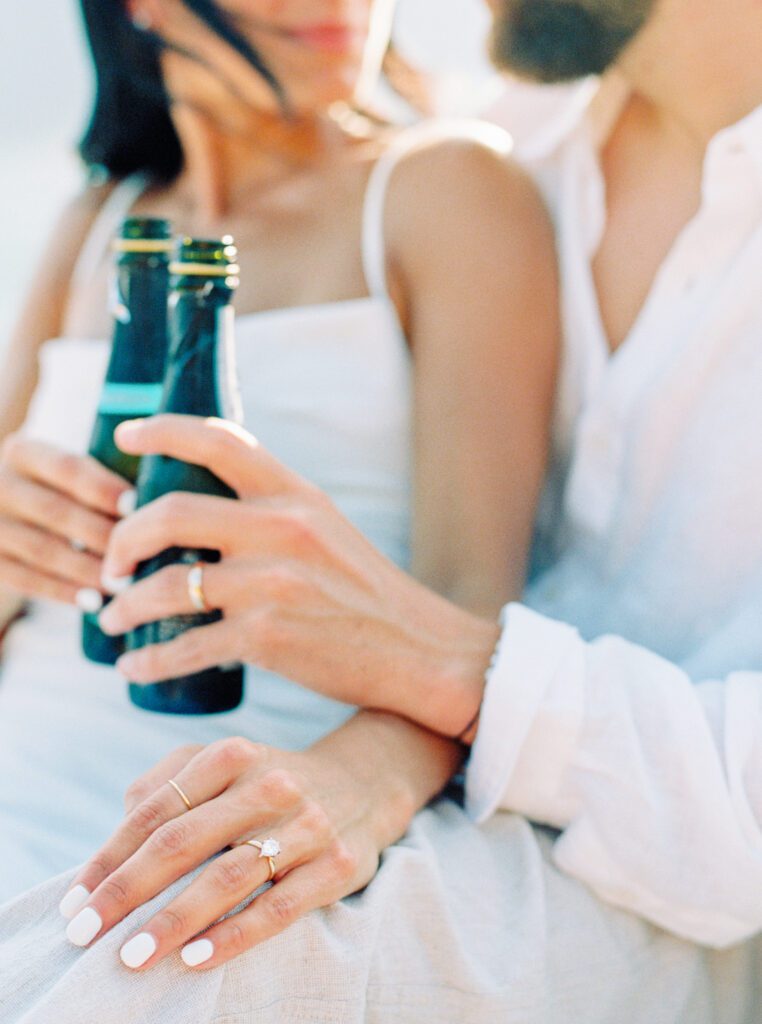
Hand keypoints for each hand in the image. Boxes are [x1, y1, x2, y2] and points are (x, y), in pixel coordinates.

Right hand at [0, 434, 132, 604]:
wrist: (8, 519)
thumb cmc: (62, 496)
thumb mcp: (68, 477)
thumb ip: (102, 481)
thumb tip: (158, 502)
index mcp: (25, 452)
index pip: (67, 467)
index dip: (103, 488)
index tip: (137, 507)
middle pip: (57, 512)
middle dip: (102, 536)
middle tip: (141, 555)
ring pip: (43, 550)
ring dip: (88, 570)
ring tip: (126, 585)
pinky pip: (26, 579)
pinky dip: (64, 592)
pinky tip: (95, 602)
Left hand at [59, 725, 420, 970]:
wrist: (363, 783)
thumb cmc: (269, 783)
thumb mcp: (223, 763)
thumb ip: (168, 784)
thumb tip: (117, 839)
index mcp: (232, 755)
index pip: (156, 808)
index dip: (111, 857)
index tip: (76, 900)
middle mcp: (270, 784)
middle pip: (184, 840)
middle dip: (128, 892)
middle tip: (86, 935)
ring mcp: (307, 823)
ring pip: (229, 877)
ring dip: (174, 921)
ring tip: (132, 957)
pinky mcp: (338, 863)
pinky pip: (280, 906)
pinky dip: (235, 934)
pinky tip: (197, 958)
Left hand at [99, 416, 497, 737]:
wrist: (418, 651)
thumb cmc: (366, 591)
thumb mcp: (327, 527)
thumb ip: (272, 509)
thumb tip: (202, 505)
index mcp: (295, 495)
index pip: (221, 440)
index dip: (163, 430)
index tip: (124, 437)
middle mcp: (282, 530)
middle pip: (171, 512)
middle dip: (122, 537)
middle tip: (109, 560)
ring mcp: (272, 584)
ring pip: (167, 586)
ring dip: (125, 605)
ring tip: (111, 617)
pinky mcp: (267, 638)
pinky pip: (185, 648)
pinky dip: (149, 660)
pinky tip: (134, 667)